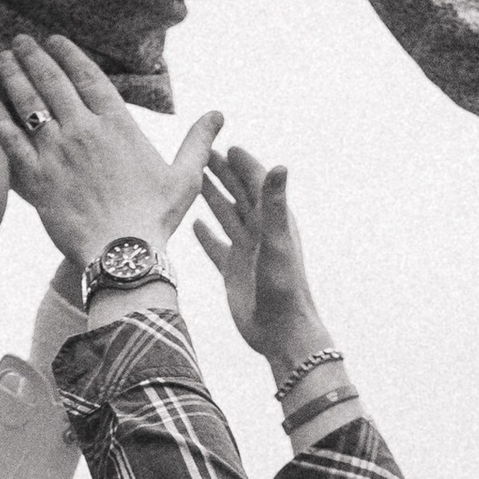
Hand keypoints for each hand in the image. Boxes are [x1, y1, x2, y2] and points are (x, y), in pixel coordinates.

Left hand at [0, 34, 223, 270]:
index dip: (68, 54)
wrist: (122, 254)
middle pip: (53, 81)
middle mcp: (83, 130)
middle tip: (21, 41)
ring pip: (28, 103)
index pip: (88, 76)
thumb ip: (197, 142)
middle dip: (34, 56)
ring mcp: (56, 153)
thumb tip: (218, 114)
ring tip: (3, 58)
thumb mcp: (185, 177)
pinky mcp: (37, 178)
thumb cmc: (155, 219)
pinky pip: (11, 141)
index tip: (54, 40)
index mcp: (117, 124)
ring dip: (14, 76)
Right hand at [193, 145, 326, 366]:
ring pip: (226, 217)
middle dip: (223, 173)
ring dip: (212, 197)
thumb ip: (274, 204)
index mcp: (274, 222)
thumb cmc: (284, 289)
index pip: (257, 183)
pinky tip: (194, 224)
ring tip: (194, 179)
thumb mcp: (277, 242)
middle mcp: (260, 234)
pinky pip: (217, 247)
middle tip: (202, 153)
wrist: (280, 333)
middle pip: (239, 195)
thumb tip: (280, 165)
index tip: (227, 144)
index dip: (244, 164)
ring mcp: (246, 253)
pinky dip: (206, 235)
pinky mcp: (233, 272)